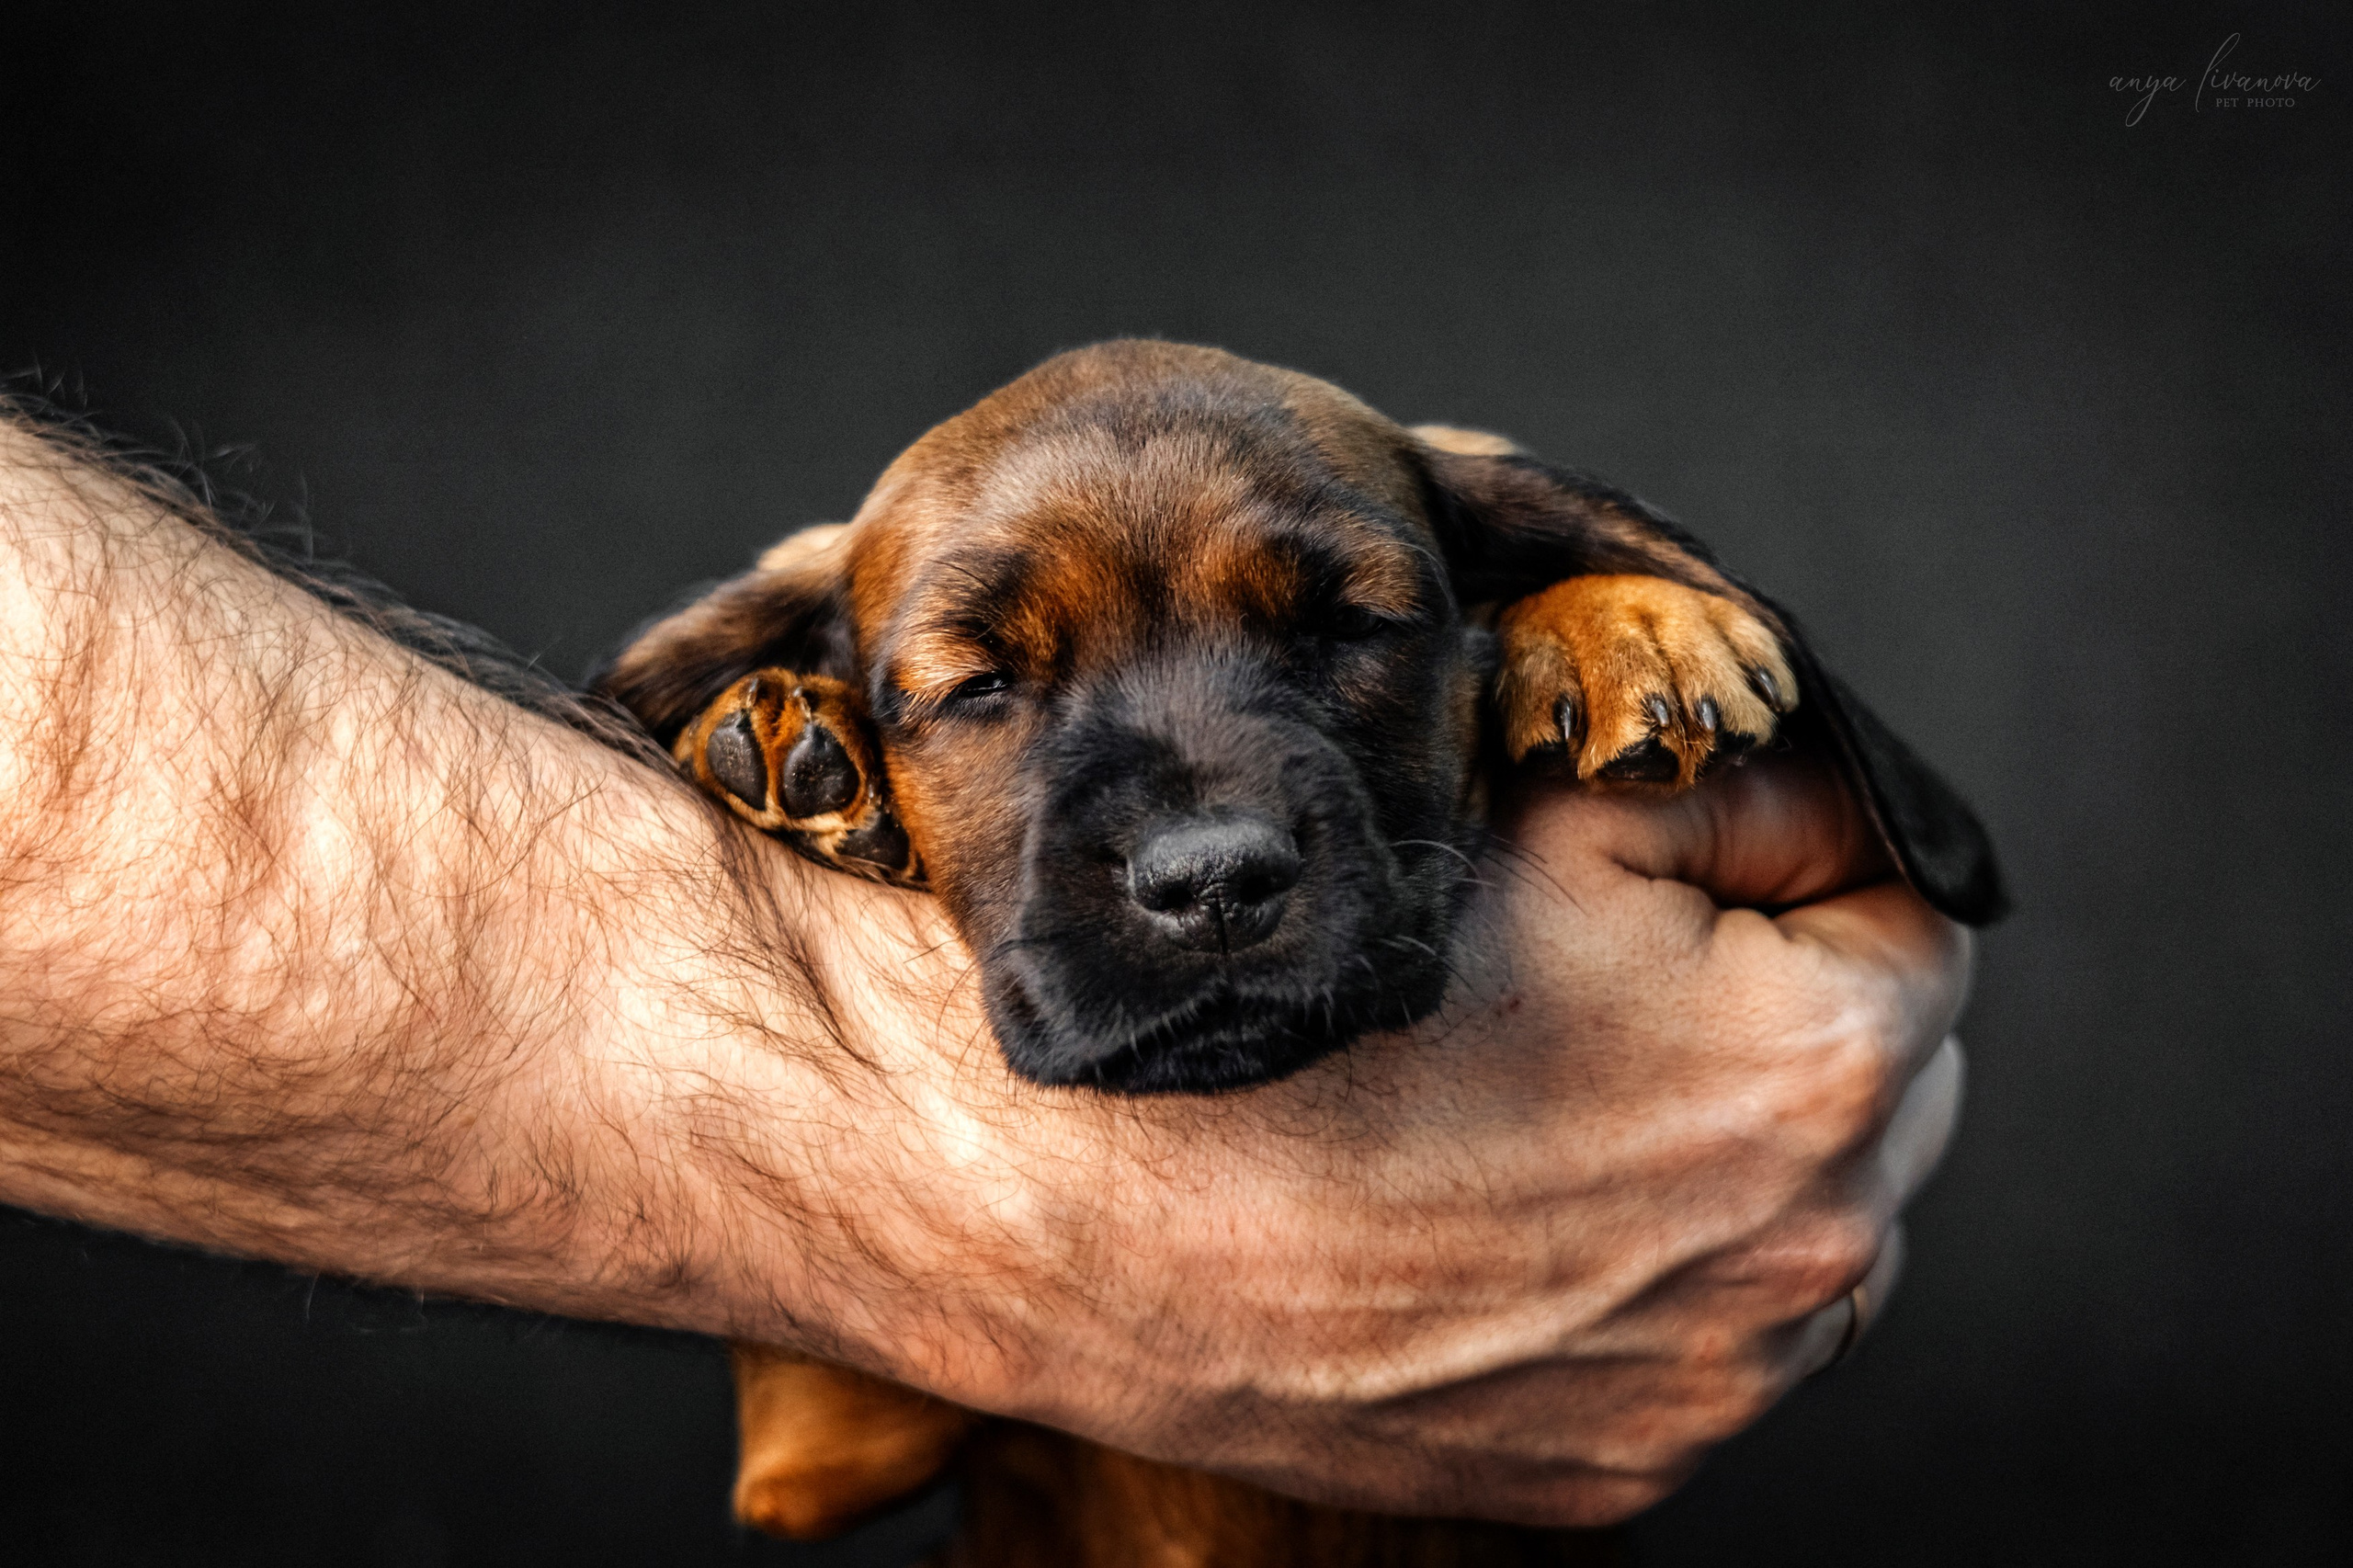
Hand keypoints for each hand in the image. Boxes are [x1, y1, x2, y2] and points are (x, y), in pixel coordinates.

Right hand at [769, 751, 1966, 1526]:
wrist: (1065, 1194)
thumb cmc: (1279, 993)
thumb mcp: (1526, 795)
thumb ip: (1710, 766)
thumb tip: (1788, 766)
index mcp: (1815, 1071)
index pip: (1915, 916)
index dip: (1800, 851)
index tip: (1695, 839)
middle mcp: (1799, 1266)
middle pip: (1881, 1083)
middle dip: (1785, 991)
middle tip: (1626, 948)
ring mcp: (1699, 1389)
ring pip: (1802, 1226)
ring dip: (1732, 1147)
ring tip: (1562, 1077)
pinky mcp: (1604, 1466)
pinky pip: (1691, 1343)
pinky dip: (1640, 1270)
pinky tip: (1510, 1202)